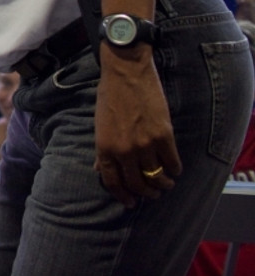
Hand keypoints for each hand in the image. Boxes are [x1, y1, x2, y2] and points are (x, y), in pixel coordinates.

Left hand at [94, 47, 180, 207]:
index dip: (122, 195)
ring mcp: (145, 144)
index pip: (112, 182)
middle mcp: (124, 150)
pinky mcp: (164, 136)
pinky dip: (175, 169)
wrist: (126, 73)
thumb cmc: (110, 95)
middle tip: (152, 194)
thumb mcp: (99, 124)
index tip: (130, 202)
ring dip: (163, 184)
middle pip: (137, 183)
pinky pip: (172, 162)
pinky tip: (175, 169)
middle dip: (146, 193)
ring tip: (166, 184)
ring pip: (156, 177)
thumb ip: (102, 149)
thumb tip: (100, 168)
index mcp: (104, 147)